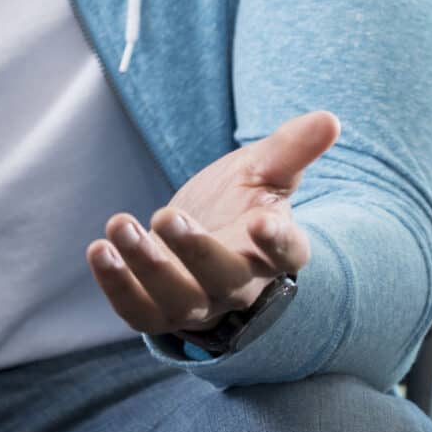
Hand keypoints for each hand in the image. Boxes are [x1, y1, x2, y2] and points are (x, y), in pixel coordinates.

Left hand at [85, 110, 337, 336]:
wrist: (206, 232)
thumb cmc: (242, 200)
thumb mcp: (265, 169)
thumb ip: (292, 148)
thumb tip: (330, 119)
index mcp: (276, 250)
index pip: (287, 254)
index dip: (278, 242)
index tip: (264, 220)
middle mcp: (241, 285)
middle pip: (224, 282)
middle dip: (195, 252)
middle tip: (166, 215)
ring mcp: (199, 304)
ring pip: (177, 300)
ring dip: (146, 267)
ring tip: (120, 223)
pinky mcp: (158, 311)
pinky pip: (138, 312)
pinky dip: (116, 286)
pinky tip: (100, 249)